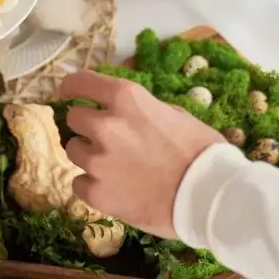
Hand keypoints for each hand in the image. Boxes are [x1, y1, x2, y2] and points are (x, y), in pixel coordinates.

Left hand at [59, 71, 223, 238]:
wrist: (210, 197)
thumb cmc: (202, 152)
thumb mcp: (175, 115)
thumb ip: (142, 111)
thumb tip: (127, 115)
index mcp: (127, 98)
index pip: (81, 82)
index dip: (71, 87)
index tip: (68, 92)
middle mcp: (106, 125)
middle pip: (74, 118)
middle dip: (87, 126)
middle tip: (108, 140)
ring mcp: (97, 161)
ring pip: (73, 150)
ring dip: (89, 156)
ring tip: (116, 168)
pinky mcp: (96, 193)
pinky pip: (78, 184)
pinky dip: (92, 186)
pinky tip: (114, 190)